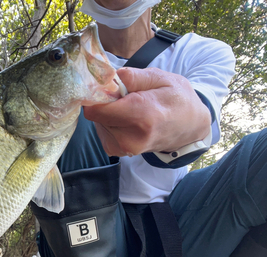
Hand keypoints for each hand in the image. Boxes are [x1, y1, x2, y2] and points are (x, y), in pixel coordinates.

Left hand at [84, 67, 211, 156]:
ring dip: (108, 112)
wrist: (189, 128)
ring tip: (129, 108)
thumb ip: (133, 77)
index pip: (97, 109)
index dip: (95, 94)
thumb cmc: (177, 99)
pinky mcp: (117, 151)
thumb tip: (108, 76)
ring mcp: (124, 147)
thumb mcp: (161, 78)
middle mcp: (131, 137)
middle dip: (104, 102)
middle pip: (96, 115)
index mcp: (142, 115)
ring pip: (98, 122)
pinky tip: (126, 119)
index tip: (105, 85)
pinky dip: (109, 122)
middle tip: (123, 95)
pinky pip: (101, 131)